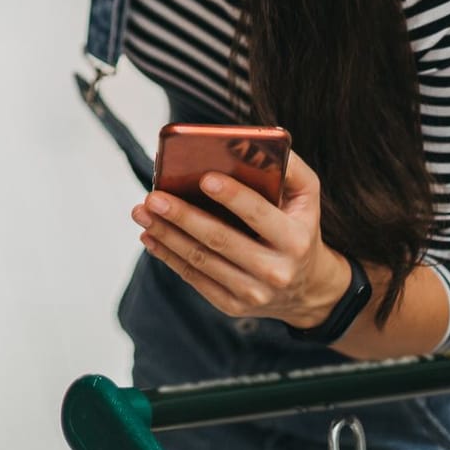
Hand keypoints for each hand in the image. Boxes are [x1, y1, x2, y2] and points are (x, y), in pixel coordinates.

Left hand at [131, 152, 352, 329]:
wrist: (307, 288)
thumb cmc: (299, 227)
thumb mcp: (306, 197)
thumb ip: (289, 168)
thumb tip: (251, 144)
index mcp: (295, 238)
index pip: (259, 214)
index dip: (232, 196)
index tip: (204, 177)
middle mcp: (276, 270)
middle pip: (221, 239)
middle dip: (183, 216)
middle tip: (153, 196)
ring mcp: (253, 292)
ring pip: (201, 260)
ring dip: (166, 234)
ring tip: (142, 211)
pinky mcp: (232, 305)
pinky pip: (194, 279)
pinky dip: (168, 256)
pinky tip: (150, 235)